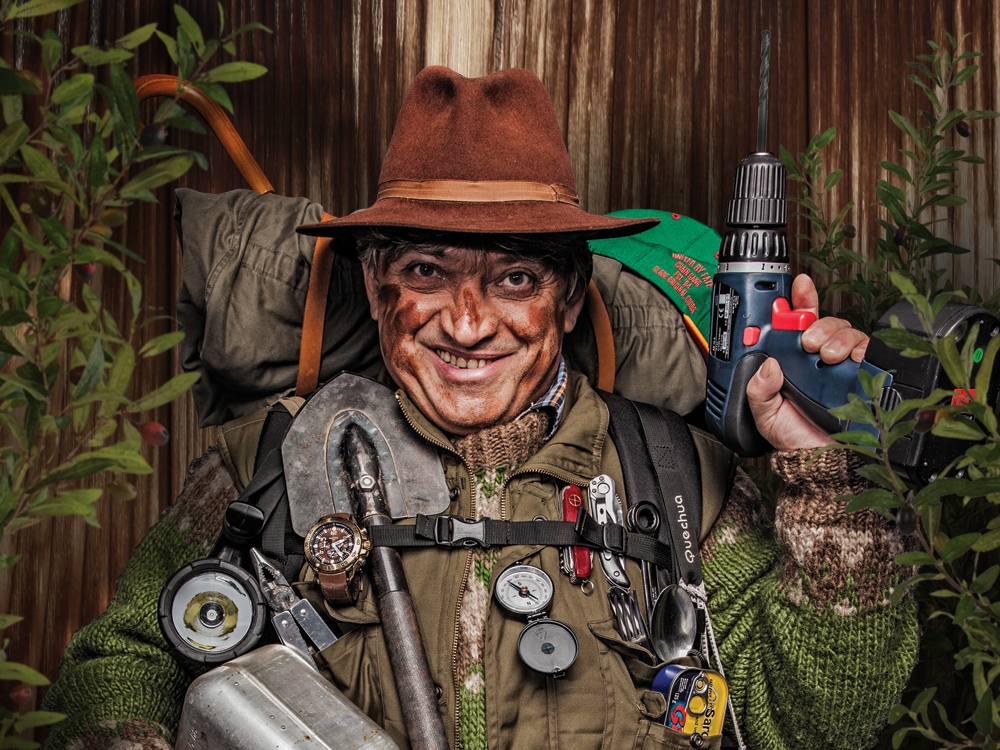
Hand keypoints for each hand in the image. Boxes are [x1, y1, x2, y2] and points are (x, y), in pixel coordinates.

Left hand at [746, 274, 869, 449]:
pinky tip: (845, 359)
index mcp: (794, 363)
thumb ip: (759, 390)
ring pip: (848, 331)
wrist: (824, 465)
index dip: (799, 302)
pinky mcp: (866, 375)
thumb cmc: (797, 440)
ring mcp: (845, 367)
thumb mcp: (765, 414)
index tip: (797, 287)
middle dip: (816, 322)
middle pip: (825, 322)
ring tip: (824, 354)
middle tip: (805, 339)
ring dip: (835, 335)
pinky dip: (859, 348)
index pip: (797, 324)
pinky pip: (870, 350)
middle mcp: (820, 361)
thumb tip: (766, 366)